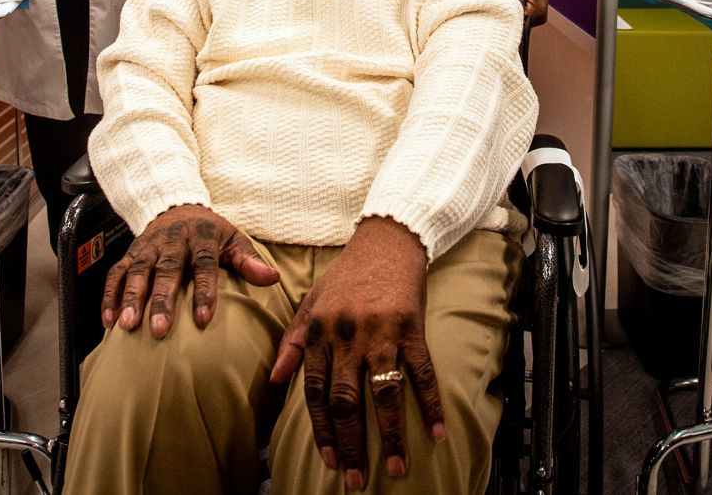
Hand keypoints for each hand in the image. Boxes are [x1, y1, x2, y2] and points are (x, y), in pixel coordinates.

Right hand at [101, 204, 278, 337]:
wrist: (176, 205)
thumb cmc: (209, 231)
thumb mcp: (233, 238)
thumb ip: (249, 260)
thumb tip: (271, 278)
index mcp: (201, 236)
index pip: (204, 265)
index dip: (204, 292)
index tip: (202, 320)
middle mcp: (172, 240)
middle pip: (167, 270)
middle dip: (162, 300)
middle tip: (159, 329)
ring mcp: (148, 246)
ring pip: (137, 272)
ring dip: (131, 299)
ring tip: (128, 325)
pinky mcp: (130, 253)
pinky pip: (115, 273)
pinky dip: (110, 296)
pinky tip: (108, 320)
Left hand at [270, 217, 442, 489]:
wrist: (385, 241)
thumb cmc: (345, 275)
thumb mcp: (310, 303)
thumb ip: (291, 341)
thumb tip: (275, 379)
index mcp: (319, 332)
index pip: (317, 391)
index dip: (322, 430)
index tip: (329, 461)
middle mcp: (346, 336)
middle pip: (347, 400)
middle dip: (351, 444)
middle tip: (356, 480)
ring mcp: (381, 332)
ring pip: (384, 393)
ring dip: (390, 434)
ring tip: (394, 468)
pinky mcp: (411, 327)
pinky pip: (422, 372)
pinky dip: (429, 404)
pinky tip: (436, 432)